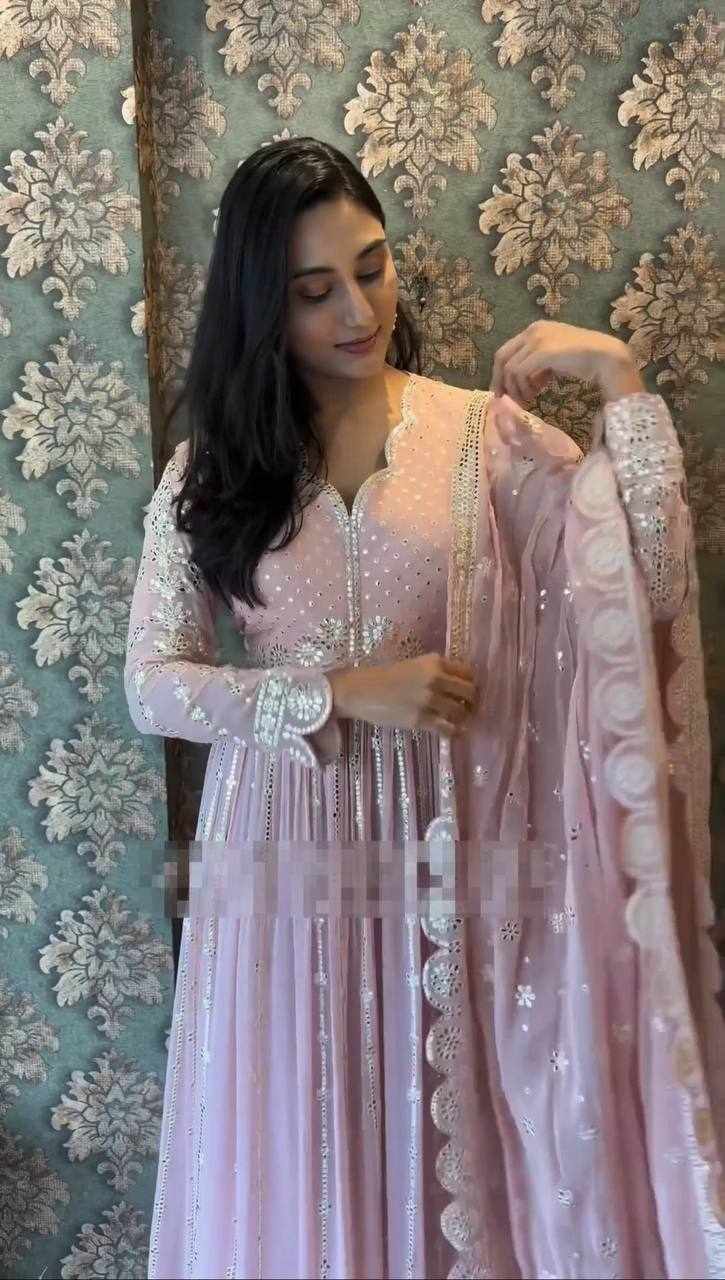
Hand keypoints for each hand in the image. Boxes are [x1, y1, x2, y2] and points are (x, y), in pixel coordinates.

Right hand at [328, 653, 477, 736]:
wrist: (359, 691)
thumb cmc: (383, 677)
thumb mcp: (413, 666)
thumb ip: (435, 672)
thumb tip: (456, 686)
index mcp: (434, 662)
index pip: (467, 672)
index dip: (471, 683)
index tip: (469, 691)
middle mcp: (435, 678)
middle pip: (470, 691)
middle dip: (472, 701)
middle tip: (469, 708)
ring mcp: (429, 700)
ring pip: (461, 711)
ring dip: (464, 717)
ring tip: (461, 721)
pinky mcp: (420, 719)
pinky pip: (447, 728)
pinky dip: (455, 732)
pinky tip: (456, 733)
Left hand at [492, 320, 644, 406]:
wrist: (605, 356)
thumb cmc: (584, 359)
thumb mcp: (555, 359)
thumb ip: (537, 365)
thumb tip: (523, 382)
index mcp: (535, 329)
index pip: (506, 350)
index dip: (500, 373)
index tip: (503, 391)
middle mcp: (533, 330)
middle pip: (501, 357)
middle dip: (501, 381)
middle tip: (505, 399)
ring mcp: (537, 339)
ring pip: (510, 368)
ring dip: (516, 388)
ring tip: (529, 398)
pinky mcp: (542, 351)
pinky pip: (520, 372)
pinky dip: (523, 387)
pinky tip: (535, 394)